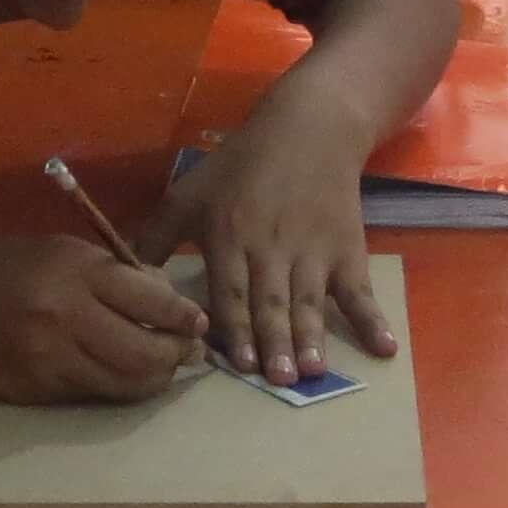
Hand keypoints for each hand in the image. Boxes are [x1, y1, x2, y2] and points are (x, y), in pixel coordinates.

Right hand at [0, 239, 211, 403]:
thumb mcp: (56, 251)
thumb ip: (111, 274)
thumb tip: (167, 300)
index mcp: (76, 269)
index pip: (153, 298)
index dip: (184, 316)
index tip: (197, 322)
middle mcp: (67, 314)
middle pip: (148, 350)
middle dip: (177, 356)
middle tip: (187, 353)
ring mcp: (51, 357)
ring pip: (127, 382)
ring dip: (154, 380)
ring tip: (161, 368)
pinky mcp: (37, 390)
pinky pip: (94, 395)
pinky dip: (117, 389)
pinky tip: (122, 378)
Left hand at [140, 95, 396, 383]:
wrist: (309, 128)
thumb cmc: (241, 164)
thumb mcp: (189, 192)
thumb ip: (155, 238)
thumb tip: (124, 278)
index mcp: (231, 235)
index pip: (231, 289)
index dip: (234, 325)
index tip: (235, 361)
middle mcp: (272, 248)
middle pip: (272, 302)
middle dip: (274, 341)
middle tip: (278, 379)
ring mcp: (313, 251)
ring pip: (310, 301)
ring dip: (312, 336)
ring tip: (314, 371)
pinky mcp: (347, 250)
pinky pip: (361, 290)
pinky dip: (372, 319)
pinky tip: (384, 347)